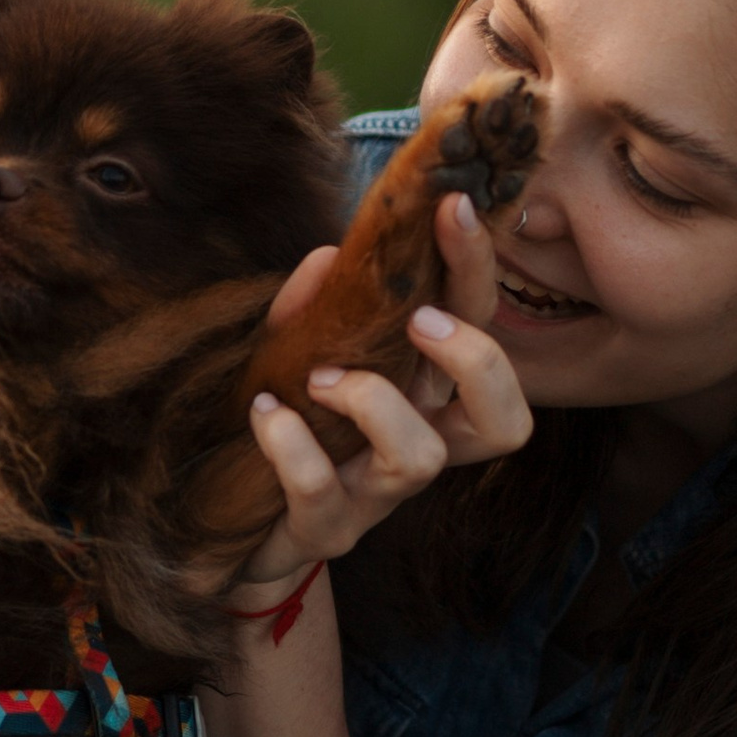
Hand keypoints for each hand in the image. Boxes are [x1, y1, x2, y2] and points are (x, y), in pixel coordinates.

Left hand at [236, 192, 530, 594]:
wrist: (232, 525)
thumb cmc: (284, 426)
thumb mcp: (297, 352)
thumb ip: (316, 306)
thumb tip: (332, 254)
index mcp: (424, 396)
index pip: (481, 331)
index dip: (478, 271)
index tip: (451, 207)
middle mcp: (417, 444)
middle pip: (504, 420)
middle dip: (474, 358)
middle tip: (417, 321)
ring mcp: (375, 495)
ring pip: (421, 458)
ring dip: (374, 403)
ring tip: (319, 378)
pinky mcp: (325, 528)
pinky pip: (322, 490)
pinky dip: (292, 444)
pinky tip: (266, 412)